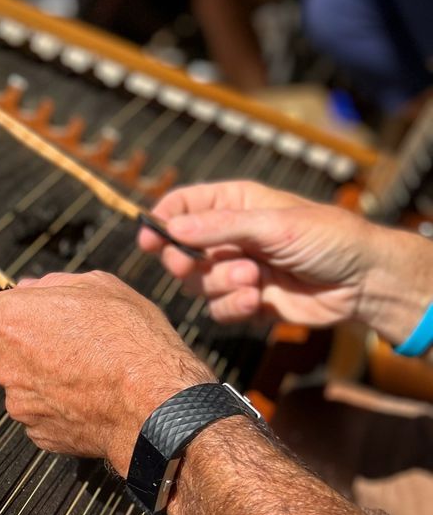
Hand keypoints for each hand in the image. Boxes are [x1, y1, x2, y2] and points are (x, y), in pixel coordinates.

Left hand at [0, 271, 212, 472]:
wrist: (155, 405)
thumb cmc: (131, 342)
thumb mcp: (101, 286)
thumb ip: (54, 284)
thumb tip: (32, 288)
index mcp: (10, 320)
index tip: (3, 318)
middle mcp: (6, 365)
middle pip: (6, 350)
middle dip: (32, 344)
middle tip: (76, 340)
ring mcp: (20, 404)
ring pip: (25, 384)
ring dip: (47, 377)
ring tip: (92, 371)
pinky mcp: (39, 435)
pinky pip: (42, 413)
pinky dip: (60, 407)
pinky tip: (92, 398)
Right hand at [139, 181, 432, 343]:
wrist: (364, 284)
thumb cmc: (329, 240)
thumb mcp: (274, 225)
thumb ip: (220, 227)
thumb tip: (172, 227)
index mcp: (235, 204)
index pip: (183, 205)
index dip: (162, 221)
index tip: (150, 238)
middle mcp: (230, 237)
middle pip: (179, 250)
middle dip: (187, 261)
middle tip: (197, 266)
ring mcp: (236, 270)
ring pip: (197, 284)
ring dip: (221, 285)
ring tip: (253, 280)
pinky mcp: (246, 302)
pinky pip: (217, 310)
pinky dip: (234, 307)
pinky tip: (259, 301)